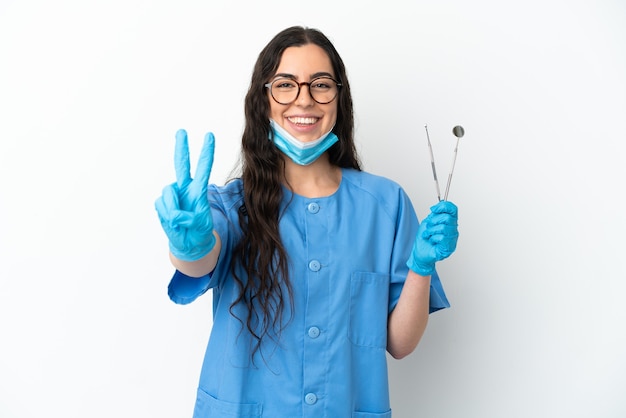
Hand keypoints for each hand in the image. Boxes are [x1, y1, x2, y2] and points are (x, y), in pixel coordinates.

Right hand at [155, 129, 215, 260]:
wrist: (188, 243)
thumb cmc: (198, 231)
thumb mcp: (200, 224)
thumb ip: (189, 218)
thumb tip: (174, 214)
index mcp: (199, 189)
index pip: (203, 167)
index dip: (206, 152)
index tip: (209, 136)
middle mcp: (185, 187)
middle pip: (182, 164)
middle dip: (182, 147)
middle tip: (182, 131)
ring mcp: (173, 194)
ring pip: (168, 192)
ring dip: (173, 208)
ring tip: (180, 221)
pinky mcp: (162, 203)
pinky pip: (162, 206)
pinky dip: (168, 216)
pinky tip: (173, 222)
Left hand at [406, 200, 458, 275]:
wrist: (420, 253)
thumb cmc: (424, 239)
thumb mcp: (427, 222)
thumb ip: (435, 214)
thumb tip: (438, 205)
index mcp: (449, 222)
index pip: (453, 209)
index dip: (443, 206)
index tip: (433, 209)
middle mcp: (453, 229)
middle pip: (447, 217)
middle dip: (433, 221)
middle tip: (428, 227)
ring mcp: (452, 238)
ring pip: (443, 228)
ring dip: (431, 231)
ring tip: (428, 235)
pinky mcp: (450, 247)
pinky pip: (442, 238)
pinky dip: (433, 238)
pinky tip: (432, 241)